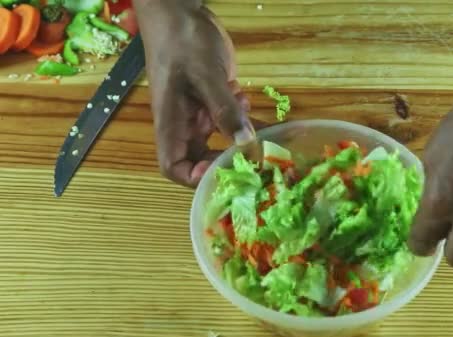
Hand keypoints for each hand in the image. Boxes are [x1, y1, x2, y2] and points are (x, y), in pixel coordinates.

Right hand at [134, 0, 253, 186]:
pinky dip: (246, 119)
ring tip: (249, 113)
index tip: (223, 170)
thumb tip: (245, 143)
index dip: (196, 177)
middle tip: (254, 150)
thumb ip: (224, 110)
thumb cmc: (182, 42)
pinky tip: (251, 103)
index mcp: (171, 123)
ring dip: (241, 134)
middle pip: (202, 160)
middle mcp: (184, 125)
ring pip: (222, 140)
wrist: (180, 12)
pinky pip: (231, 121)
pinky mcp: (214, 103)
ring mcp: (200, 114)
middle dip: (229, 158)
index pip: (174, 167)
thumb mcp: (205, 75)